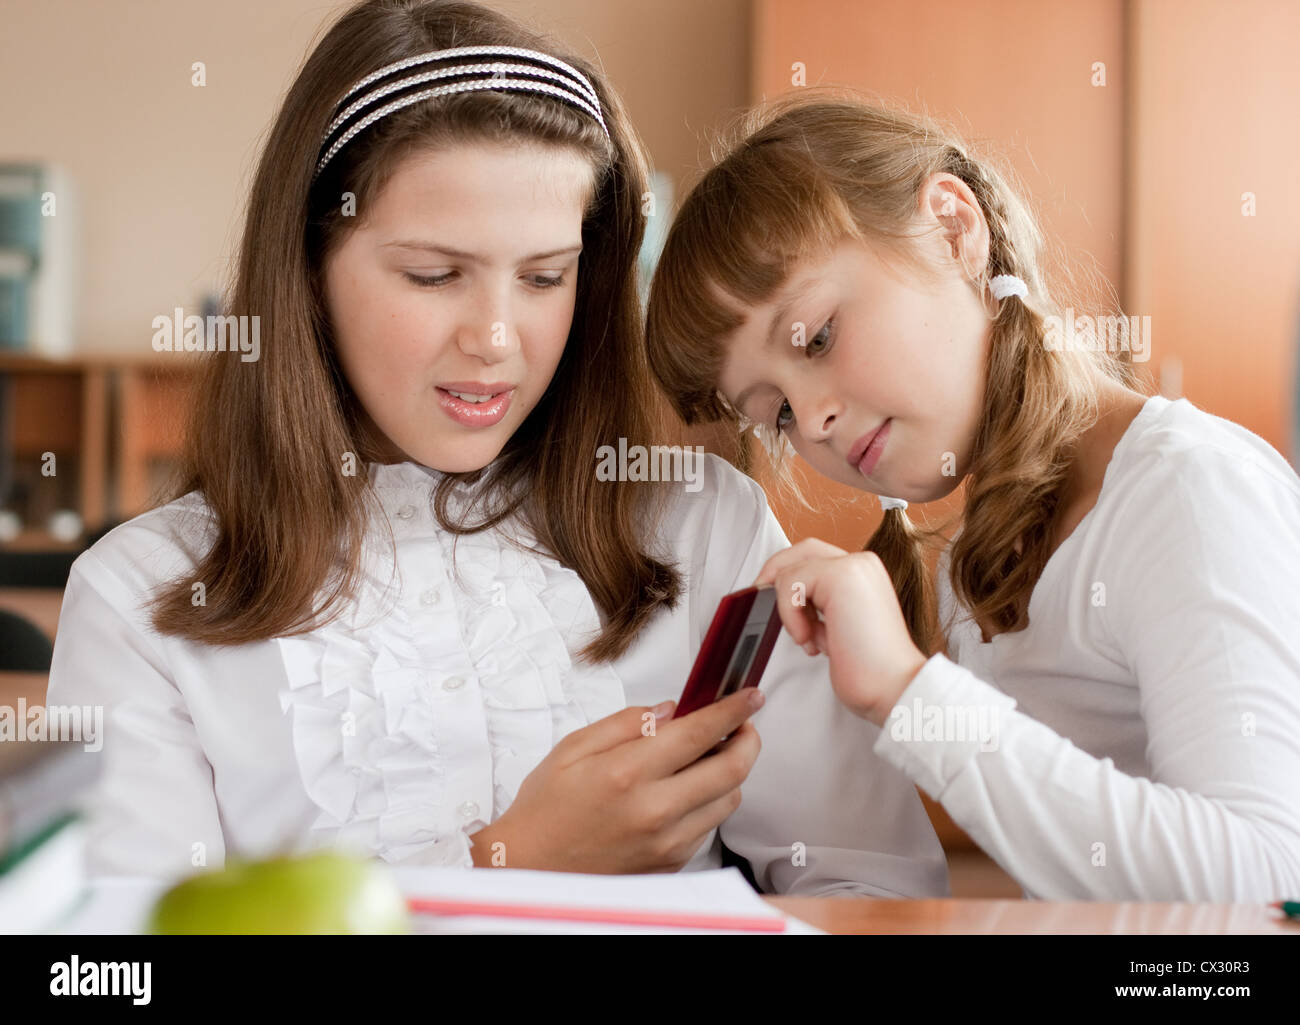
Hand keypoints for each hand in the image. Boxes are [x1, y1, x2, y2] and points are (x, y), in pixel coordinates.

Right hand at [477, 687, 763, 872]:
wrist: (531, 867)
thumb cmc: (547, 808)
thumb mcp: (574, 747)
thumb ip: (627, 723)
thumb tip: (670, 710)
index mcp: (628, 773)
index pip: (701, 733)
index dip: (733, 710)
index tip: (750, 696)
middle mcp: (655, 810)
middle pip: (733, 769)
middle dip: (748, 739)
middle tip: (741, 724)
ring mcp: (668, 842)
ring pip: (729, 798)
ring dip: (729, 771)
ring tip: (706, 757)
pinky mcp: (672, 863)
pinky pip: (709, 825)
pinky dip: (709, 801)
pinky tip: (685, 790)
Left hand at [754, 538, 927, 726]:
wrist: (894, 687)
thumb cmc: (870, 669)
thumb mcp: (836, 628)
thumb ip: (818, 608)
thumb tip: (788, 602)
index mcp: (863, 574)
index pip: (815, 558)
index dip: (789, 576)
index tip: (777, 604)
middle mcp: (861, 564)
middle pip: (802, 550)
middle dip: (776, 575)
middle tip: (762, 602)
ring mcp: (853, 566)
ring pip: (791, 568)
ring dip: (788, 608)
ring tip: (808, 638)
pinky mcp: (841, 575)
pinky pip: (789, 582)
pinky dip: (789, 613)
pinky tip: (808, 638)